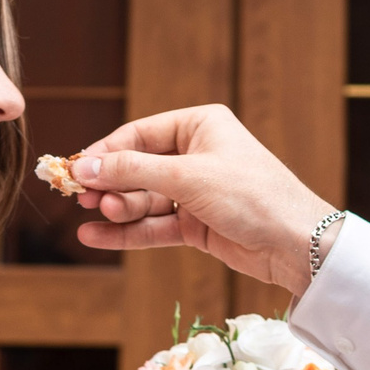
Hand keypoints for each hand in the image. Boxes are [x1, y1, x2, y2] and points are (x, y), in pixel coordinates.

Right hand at [69, 105, 339, 294]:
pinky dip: (127, 232)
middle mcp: (196, 154)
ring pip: (143, 199)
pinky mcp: (197, 224)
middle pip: (137, 168)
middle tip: (81, 198)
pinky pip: (153, 225)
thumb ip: (132, 172)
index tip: (73, 171)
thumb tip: (84, 167)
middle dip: (110, 184)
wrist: (296, 244)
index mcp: (200, 125)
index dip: (104, 153)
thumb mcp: (187, 178)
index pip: (139, 135)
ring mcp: (196, 191)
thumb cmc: (251, 196)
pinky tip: (97, 236)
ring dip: (119, 208)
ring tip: (96, 216)